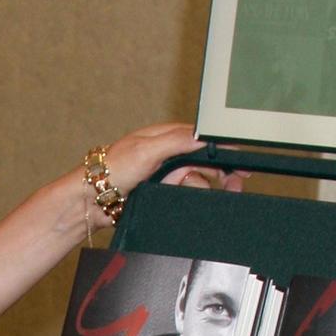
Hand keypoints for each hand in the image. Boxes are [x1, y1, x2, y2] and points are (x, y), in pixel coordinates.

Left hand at [89, 124, 243, 228]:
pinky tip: (184, 199)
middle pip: (205, 161)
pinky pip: (186, 195)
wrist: (94, 200)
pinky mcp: (163, 193)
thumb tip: (204, 136)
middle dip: (220, 171)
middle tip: (236, 183)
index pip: (202, 138)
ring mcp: (166, 174)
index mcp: (164, 136)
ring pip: (197, 180)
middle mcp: (167, 153)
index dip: (222, 148)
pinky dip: (189, 197)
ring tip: (196, 190)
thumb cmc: (113, 169)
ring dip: (201, 186)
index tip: (240, 159)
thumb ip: (177, 141)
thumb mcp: (147, 150)